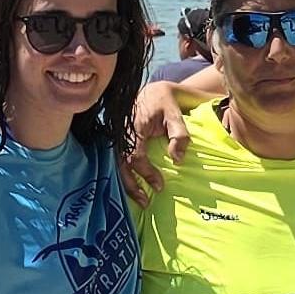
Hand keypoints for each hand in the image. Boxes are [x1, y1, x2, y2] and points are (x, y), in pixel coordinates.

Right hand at [122, 83, 188, 204]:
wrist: (152, 91)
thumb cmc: (164, 103)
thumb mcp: (175, 114)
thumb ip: (179, 134)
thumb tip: (177, 160)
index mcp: (134, 126)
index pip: (135, 155)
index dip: (146, 173)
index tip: (160, 185)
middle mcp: (121, 133)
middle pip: (120, 164)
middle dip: (132, 185)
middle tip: (146, 202)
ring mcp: (117, 137)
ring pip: (116, 165)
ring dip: (127, 184)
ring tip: (140, 199)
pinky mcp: (117, 142)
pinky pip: (117, 161)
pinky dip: (124, 176)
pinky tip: (133, 188)